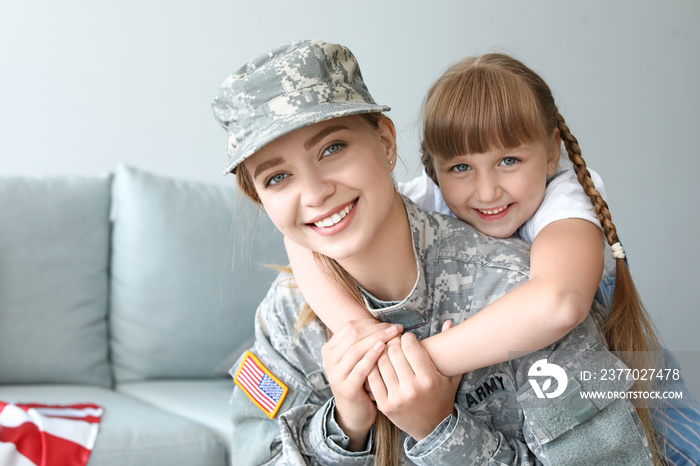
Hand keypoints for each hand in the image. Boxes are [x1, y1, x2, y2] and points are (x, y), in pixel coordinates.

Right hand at [321, 318, 402, 450]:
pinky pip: (360, 368)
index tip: (390, 324)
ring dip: (378, 339)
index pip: (350, 327)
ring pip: (357, 349)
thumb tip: (385, 321)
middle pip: (354, 335)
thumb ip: (364, 341)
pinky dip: (372, 356)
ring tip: (394, 335)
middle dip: (377, 329)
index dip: (371, 323)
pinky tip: (384, 349)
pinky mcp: (345, 388)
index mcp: (329, 350)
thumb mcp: (359, 359)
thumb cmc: (362, 381)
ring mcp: (335, 375)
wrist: (355, 412)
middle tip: (396, 328)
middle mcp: (328, 360)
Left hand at [367, 320, 460, 440]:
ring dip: (381, 352)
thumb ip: (450, 349)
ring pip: (381, 362)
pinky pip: (372, 378)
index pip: (409, 346)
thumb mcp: (451, 376)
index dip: (407, 337)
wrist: (432, 428)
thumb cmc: (442, 397)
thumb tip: (449, 321)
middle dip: (393, 342)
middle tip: (394, 341)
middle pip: (394, 352)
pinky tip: (377, 363)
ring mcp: (396, 398)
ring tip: (385, 350)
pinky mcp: (385, 405)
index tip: (407, 338)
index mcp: (429, 379)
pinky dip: (372, 367)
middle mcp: (412, 388)